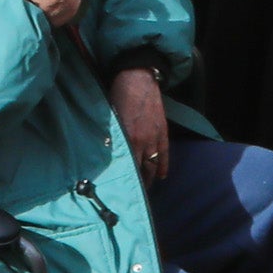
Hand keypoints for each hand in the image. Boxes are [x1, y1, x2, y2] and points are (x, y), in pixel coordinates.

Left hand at [110, 66, 171, 182]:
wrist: (138, 77)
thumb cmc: (119, 94)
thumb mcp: (110, 117)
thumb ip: (111, 136)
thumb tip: (107, 151)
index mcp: (127, 138)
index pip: (127, 166)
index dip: (126, 179)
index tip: (121, 190)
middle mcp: (142, 141)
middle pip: (142, 169)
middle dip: (140, 183)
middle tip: (134, 195)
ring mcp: (154, 136)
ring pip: (154, 164)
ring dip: (151, 177)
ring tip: (147, 188)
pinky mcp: (162, 130)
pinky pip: (165, 153)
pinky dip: (164, 166)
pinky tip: (162, 175)